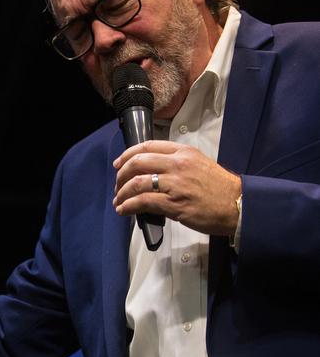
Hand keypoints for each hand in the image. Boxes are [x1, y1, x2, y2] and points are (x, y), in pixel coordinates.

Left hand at [113, 140, 241, 235]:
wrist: (239, 205)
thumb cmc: (220, 188)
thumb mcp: (199, 164)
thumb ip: (176, 163)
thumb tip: (151, 171)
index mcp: (183, 152)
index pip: (147, 146)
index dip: (127, 155)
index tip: (119, 164)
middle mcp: (178, 164)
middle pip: (137, 163)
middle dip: (121, 175)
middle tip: (118, 185)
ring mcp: (175, 184)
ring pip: (137, 183)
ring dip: (122, 193)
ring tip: (119, 201)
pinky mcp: (174, 203)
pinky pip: (143, 201)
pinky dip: (129, 206)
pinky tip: (124, 210)